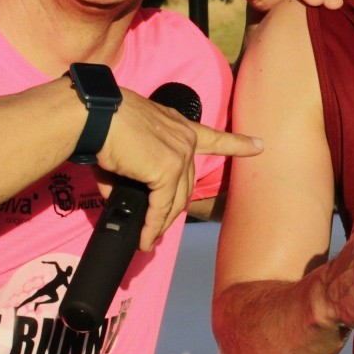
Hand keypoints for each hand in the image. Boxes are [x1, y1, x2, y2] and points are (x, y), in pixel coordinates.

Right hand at [97, 92, 262, 250]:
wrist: (94, 115)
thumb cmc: (102, 124)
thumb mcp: (127, 148)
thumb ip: (135, 174)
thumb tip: (124, 202)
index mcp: (177, 126)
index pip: (213, 137)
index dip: (237, 143)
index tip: (259, 145)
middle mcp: (183, 138)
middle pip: (185, 184)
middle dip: (170, 210)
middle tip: (156, 229)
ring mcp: (179, 154)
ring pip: (175, 199)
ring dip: (161, 222)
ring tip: (148, 239)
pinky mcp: (167, 169)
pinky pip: (161, 206)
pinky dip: (152, 225)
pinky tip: (146, 239)